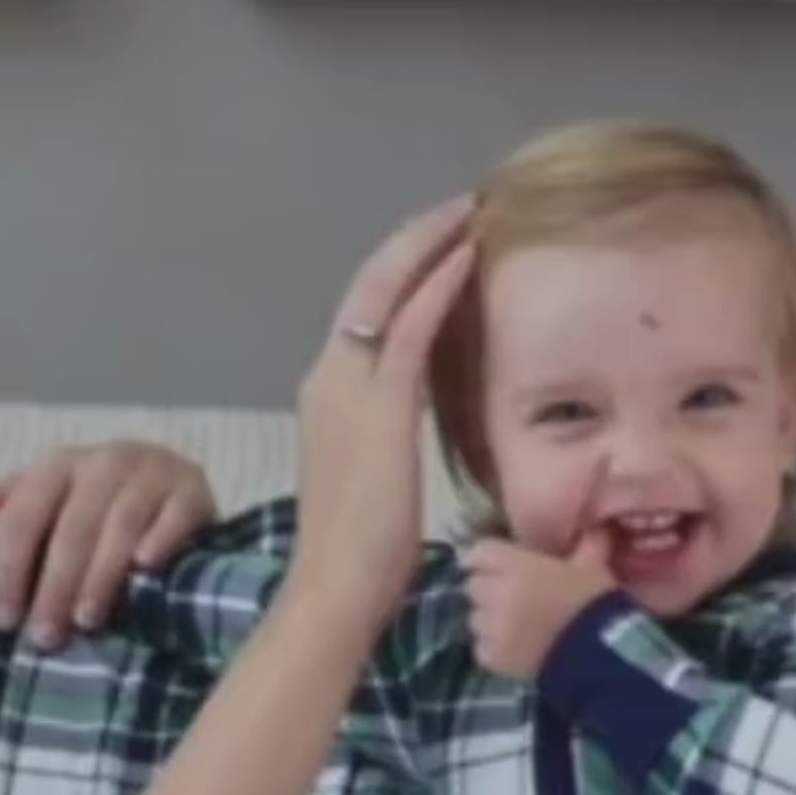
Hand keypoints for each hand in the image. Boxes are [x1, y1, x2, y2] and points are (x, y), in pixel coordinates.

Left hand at [0, 440, 216, 645]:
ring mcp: (153, 472)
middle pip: (71, 526)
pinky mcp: (194, 489)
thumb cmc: (90, 503)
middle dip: (54, 585)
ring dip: (101, 574)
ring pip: (120, 523)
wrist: (170, 482)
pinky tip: (146, 569)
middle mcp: (104, 461)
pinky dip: (160, 539)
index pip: (24, 514)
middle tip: (44, 637)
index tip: (3, 618)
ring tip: (87, 620)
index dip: (9, 567)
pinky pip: (176, 515)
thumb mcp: (39, 506)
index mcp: (58, 465)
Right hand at [286, 197, 478, 631]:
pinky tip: (468, 256)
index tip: (442, 240)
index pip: (364, 311)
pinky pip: (412, 326)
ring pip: (387, 290)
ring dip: (429, 246)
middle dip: (415, 239)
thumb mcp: (373, 473)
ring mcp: (348, 386)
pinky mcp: (380, 405)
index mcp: (327, 391)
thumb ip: (385, 434)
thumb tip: (413, 419)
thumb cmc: (361, 552)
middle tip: (461, 206)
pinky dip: (439, 284)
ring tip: (469, 214)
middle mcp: (329, 375)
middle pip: (370, 283)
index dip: (401, 269)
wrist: (335, 588)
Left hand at [465, 529, 615, 677]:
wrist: (597, 654)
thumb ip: (586, 542)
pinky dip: (493, 647)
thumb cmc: (593, 603)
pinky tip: (514, 649)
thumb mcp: (593, 565)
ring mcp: (491, 628)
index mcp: (515, 565)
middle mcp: (496, 593)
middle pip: (473, 585)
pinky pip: (481, 647)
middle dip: (487, 588)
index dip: (487, 558)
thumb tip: (591, 528)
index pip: (478, 552)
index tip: (497, 564)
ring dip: (489, 619)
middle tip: (510, 595)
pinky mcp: (492, 657)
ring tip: (512, 625)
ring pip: (475, 618)